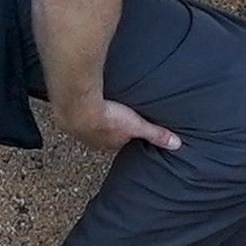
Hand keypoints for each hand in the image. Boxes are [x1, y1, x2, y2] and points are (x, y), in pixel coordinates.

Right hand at [53, 95, 178, 153]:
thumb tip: (176, 145)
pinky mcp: (68, 116)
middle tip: (116, 120)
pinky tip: (85, 100)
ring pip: (90, 126)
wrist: (77, 107)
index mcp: (110, 144)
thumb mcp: (137, 126)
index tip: (132, 130)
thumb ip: (156, 134)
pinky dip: (82, 109)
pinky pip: (77, 113)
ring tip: (101, 110)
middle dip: (111, 129)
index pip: (121, 144)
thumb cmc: (107, 118)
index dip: (127, 137)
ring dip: (95, 119)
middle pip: (105, 136)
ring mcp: (78, 130)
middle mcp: (93, 141)